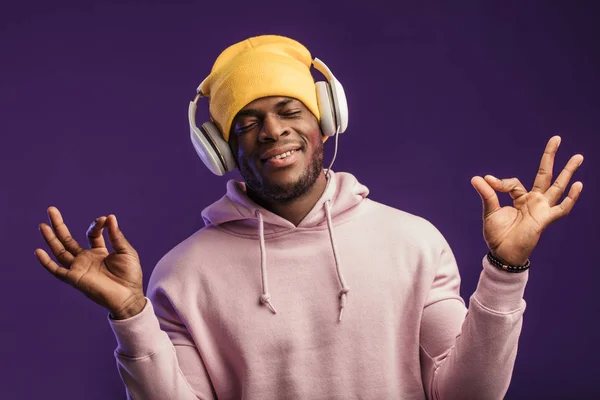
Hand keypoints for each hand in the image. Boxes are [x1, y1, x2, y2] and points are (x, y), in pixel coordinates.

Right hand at [34, 206, 145, 318]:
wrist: (128, 296)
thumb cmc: (130, 275)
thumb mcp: (126, 251)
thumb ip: (116, 236)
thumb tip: (110, 216)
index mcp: (100, 252)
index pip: (92, 234)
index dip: (96, 225)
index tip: (104, 219)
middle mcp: (86, 259)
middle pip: (68, 240)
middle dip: (59, 225)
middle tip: (51, 210)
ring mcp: (79, 268)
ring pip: (60, 251)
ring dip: (51, 238)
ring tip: (42, 224)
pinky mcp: (74, 278)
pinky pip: (56, 270)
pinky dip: (46, 262)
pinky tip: (38, 251)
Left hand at [470, 136, 583, 265]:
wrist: (502, 253)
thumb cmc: (497, 235)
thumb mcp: (490, 211)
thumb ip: (487, 194)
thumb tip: (477, 178)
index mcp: (520, 198)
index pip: (514, 183)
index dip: (500, 182)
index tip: (489, 182)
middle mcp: (534, 201)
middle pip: (545, 175)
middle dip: (551, 157)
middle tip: (556, 138)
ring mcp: (542, 209)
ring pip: (557, 186)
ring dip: (568, 171)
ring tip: (578, 156)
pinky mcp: (545, 219)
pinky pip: (561, 208)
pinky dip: (570, 198)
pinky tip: (577, 185)